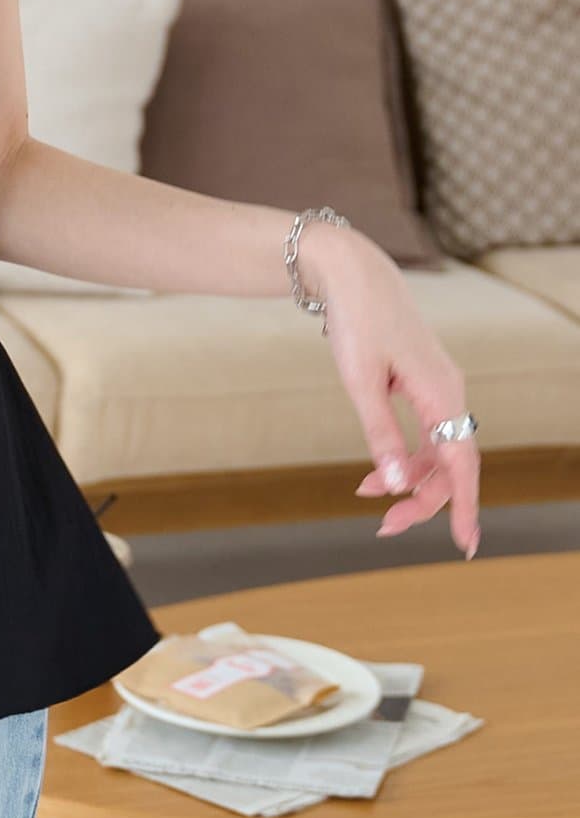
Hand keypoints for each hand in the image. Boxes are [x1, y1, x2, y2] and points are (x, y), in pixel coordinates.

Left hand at [306, 226, 481, 558]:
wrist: (354, 272)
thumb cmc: (357, 321)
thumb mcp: (360, 381)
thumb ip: (381, 434)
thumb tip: (399, 484)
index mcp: (442, 392)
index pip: (462, 464)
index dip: (463, 506)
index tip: (464, 545)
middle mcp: (449, 392)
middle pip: (449, 464)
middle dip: (421, 499)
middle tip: (383, 528)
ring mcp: (439, 388)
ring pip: (437, 451)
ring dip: (409, 479)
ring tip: (367, 495)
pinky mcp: (424, 383)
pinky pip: (426, 432)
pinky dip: (404, 455)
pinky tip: (377, 473)